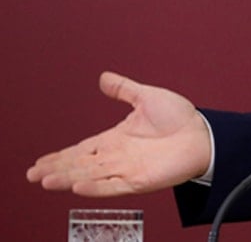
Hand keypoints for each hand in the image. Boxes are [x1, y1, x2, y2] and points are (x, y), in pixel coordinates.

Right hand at [26, 71, 211, 196]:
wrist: (205, 134)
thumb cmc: (181, 118)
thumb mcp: (147, 97)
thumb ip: (123, 89)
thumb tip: (103, 77)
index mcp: (116, 139)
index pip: (81, 150)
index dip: (60, 156)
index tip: (39, 163)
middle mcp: (118, 156)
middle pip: (80, 165)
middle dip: (56, 169)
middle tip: (32, 175)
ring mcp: (127, 170)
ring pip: (90, 176)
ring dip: (68, 178)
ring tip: (47, 181)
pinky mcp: (140, 181)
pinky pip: (113, 186)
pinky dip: (95, 187)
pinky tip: (78, 186)